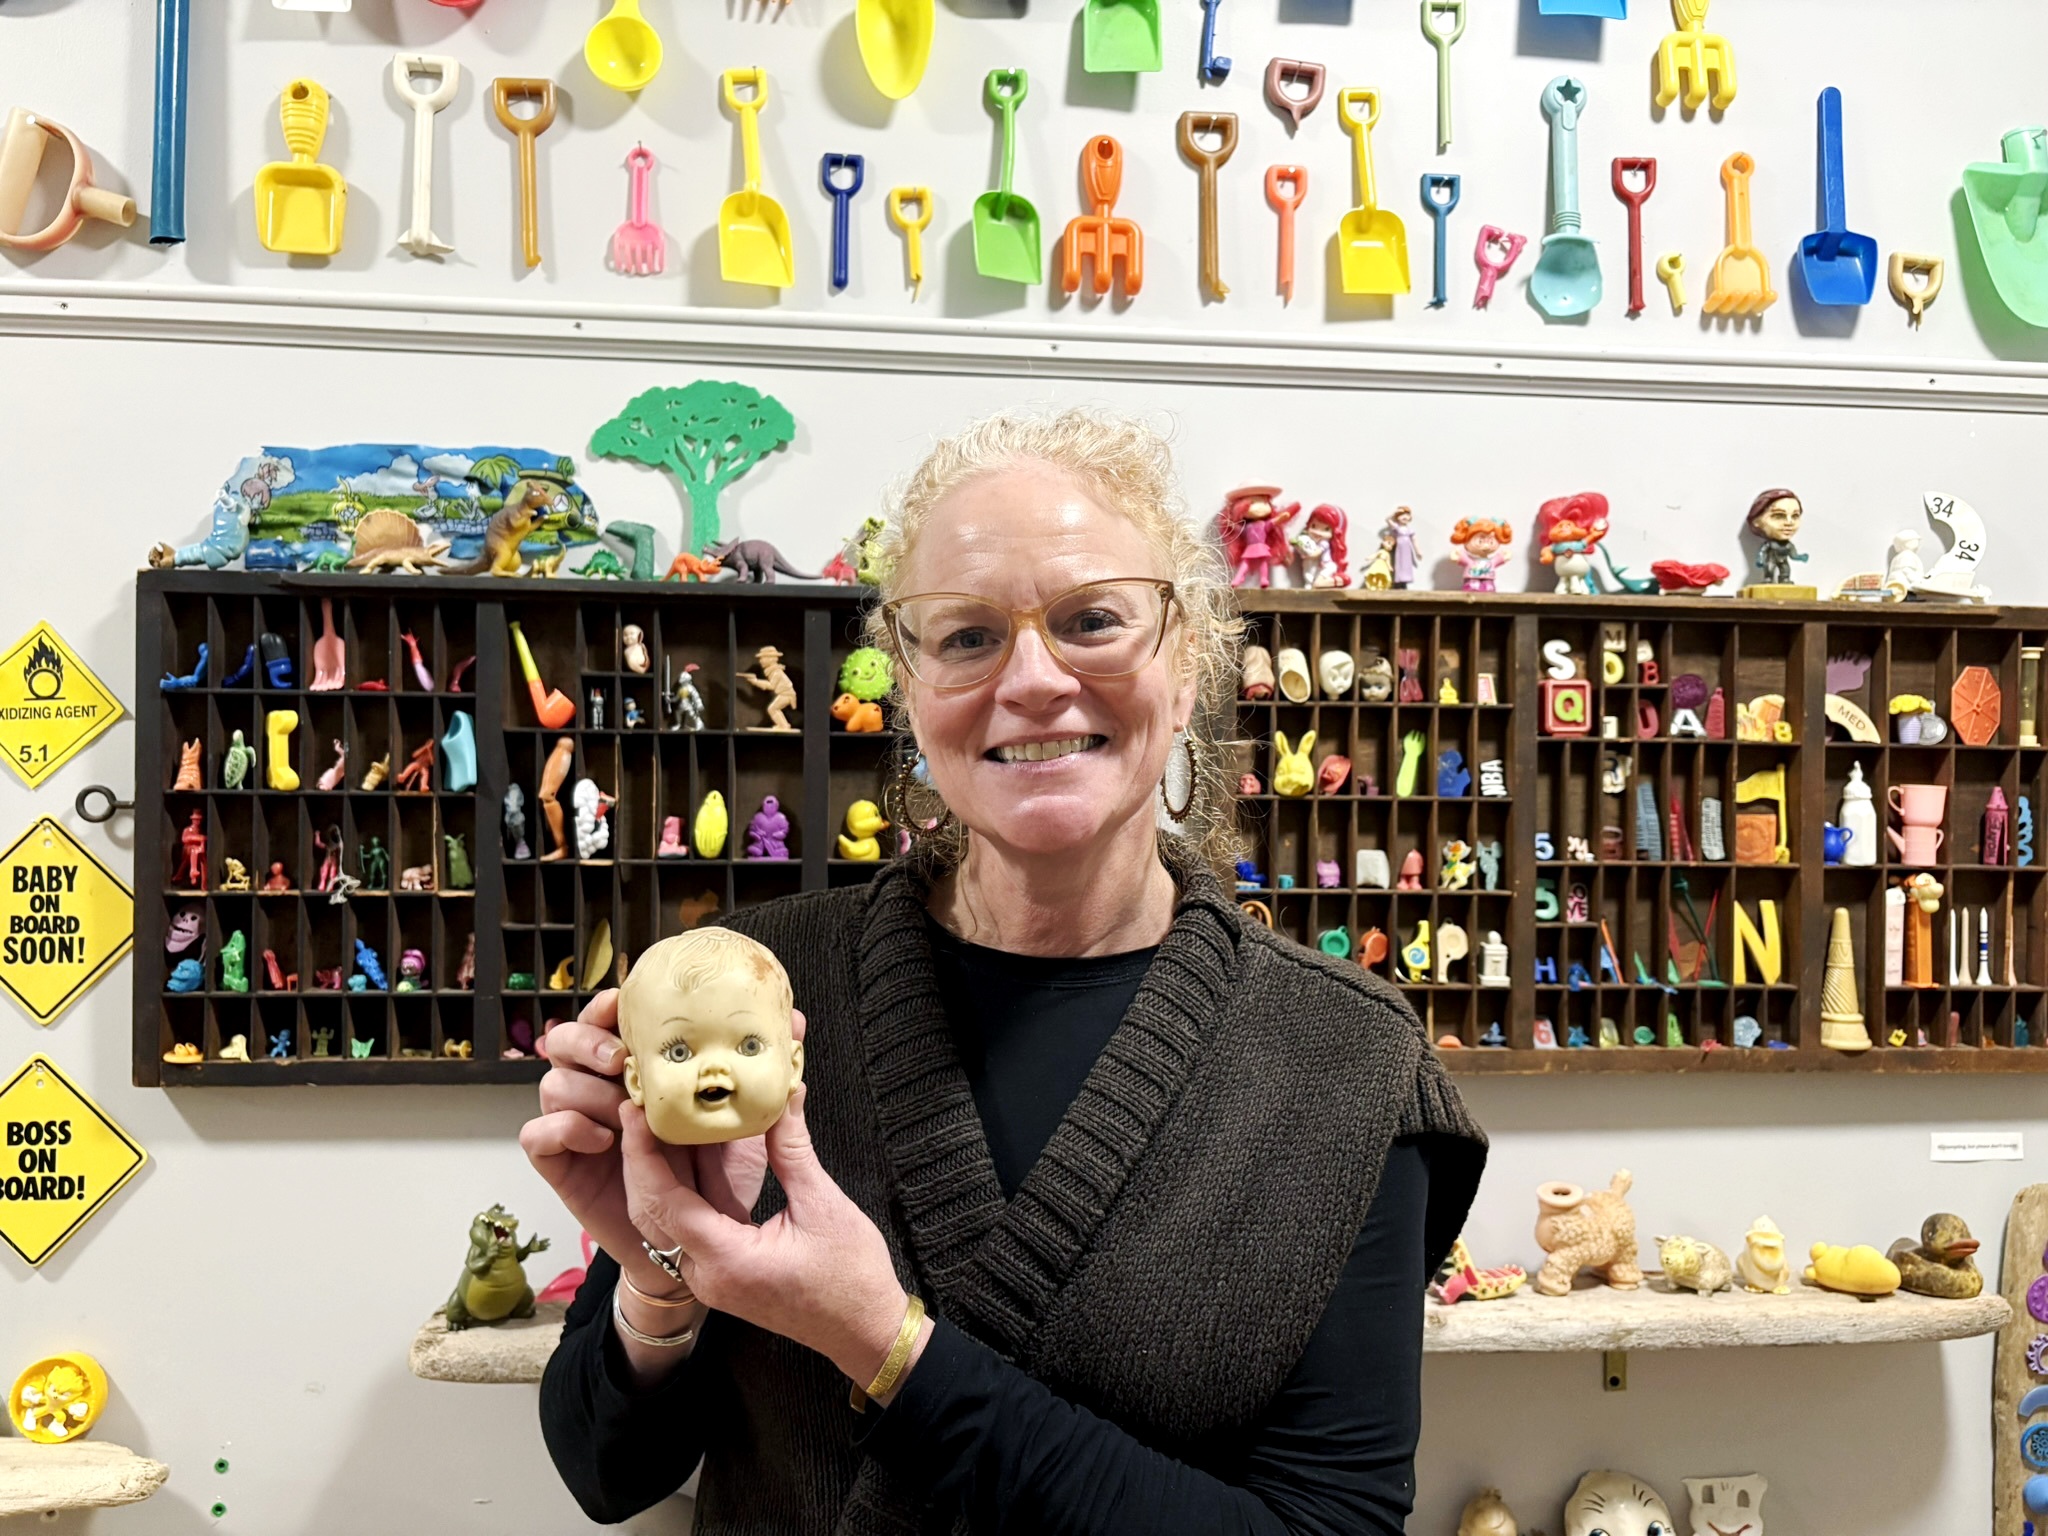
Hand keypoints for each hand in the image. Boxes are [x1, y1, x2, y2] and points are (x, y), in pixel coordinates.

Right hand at [518, 994, 805, 1288]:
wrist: (700, 1247)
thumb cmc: (717, 1180)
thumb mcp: (745, 1121)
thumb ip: (764, 1072)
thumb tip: (796, 1022)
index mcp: (640, 1072)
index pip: (609, 1021)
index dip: (610, 1005)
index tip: (629, 1001)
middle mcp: (602, 1092)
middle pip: (566, 1042)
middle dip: (588, 1039)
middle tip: (623, 1059)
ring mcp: (579, 1128)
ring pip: (551, 1084)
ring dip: (583, 1087)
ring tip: (622, 1107)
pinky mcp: (564, 1167)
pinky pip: (539, 1137)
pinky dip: (565, 1129)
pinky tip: (603, 1139)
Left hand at [619, 1080, 920, 1396]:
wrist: (865, 1331)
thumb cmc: (851, 1278)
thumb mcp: (823, 1206)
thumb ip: (793, 1151)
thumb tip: (785, 1097)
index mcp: (727, 1261)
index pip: (665, 1202)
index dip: (645, 1154)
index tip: (635, 1113)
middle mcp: (706, 1275)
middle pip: (652, 1212)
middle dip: (640, 1159)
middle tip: (636, 1109)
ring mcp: (711, 1278)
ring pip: (667, 1219)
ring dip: (662, 1172)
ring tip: (659, 1122)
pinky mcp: (722, 1273)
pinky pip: (692, 1226)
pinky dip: (688, 1189)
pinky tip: (695, 1153)